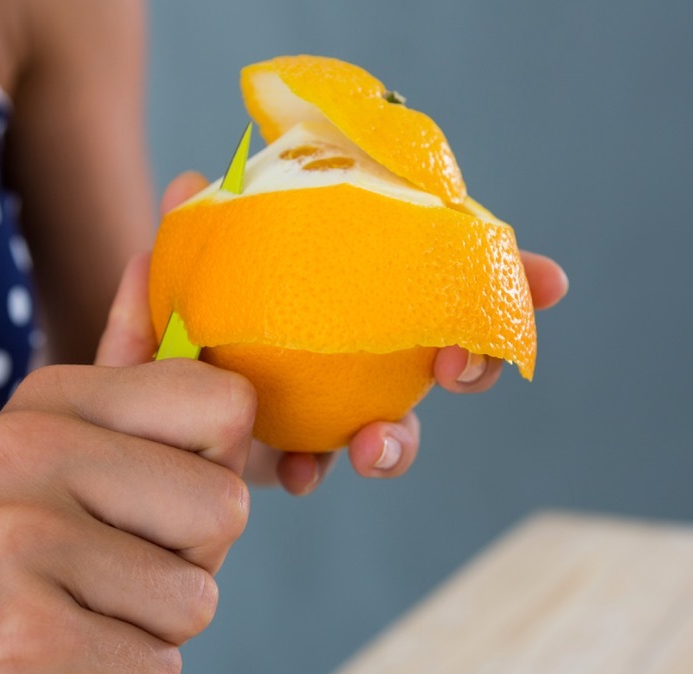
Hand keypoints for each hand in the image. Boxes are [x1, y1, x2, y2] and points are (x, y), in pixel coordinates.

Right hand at [0, 264, 255, 673]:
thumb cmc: (14, 567)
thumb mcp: (59, 455)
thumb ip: (125, 369)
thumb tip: (153, 256)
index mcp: (50, 400)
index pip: (227, 405)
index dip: (212, 470)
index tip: (151, 499)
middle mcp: (27, 451)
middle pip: (227, 504)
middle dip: (191, 559)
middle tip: (109, 572)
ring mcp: (20, 542)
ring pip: (198, 596)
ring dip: (156, 626)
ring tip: (81, 614)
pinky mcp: (27, 636)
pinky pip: (159, 664)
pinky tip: (64, 663)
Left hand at [118, 172, 568, 495]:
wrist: (141, 396)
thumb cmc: (180, 318)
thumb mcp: (180, 275)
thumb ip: (189, 234)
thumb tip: (193, 180)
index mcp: (361, 302)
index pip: (442, 284)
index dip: (508, 283)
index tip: (551, 283)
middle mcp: (364, 357)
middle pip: (450, 363)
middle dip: (475, 365)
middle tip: (457, 364)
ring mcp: (337, 413)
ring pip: (396, 433)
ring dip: (399, 442)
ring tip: (374, 446)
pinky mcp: (297, 459)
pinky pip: (320, 471)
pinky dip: (314, 472)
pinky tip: (300, 474)